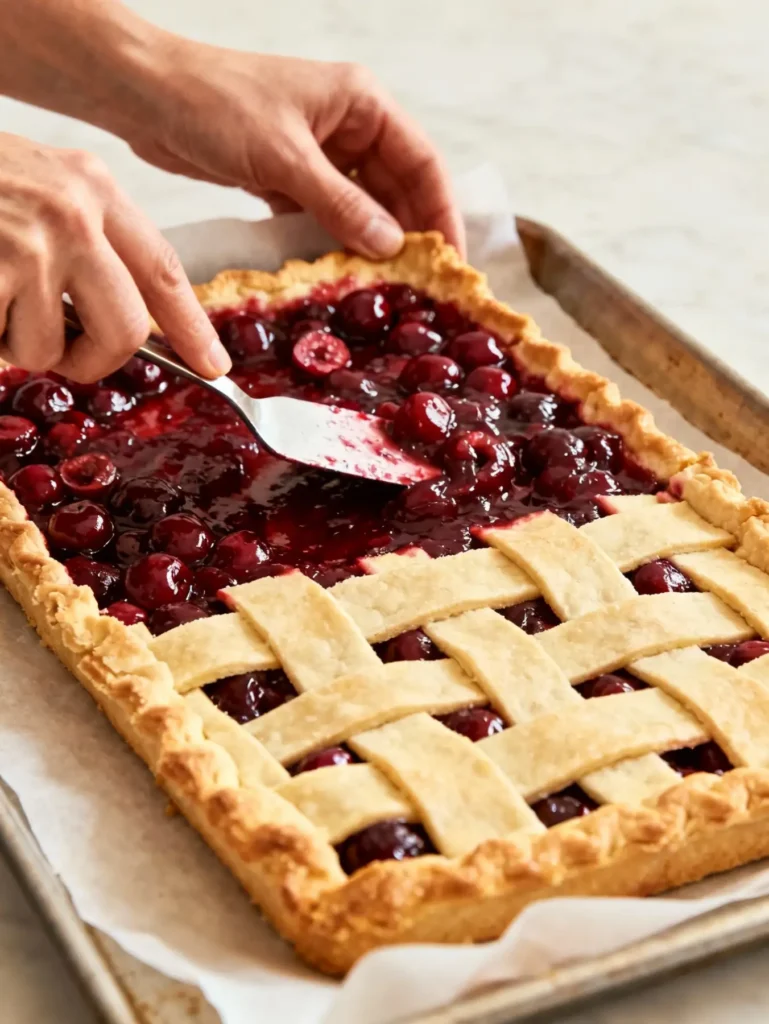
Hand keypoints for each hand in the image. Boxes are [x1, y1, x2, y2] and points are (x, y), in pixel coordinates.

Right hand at [0, 133, 230, 381]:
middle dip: (90, 359)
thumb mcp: (40, 190)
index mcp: (94, 189)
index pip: (161, 270)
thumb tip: (129, 322)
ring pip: (46, 348)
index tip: (214, 364)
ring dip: (12, 342)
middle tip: (58, 353)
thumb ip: (88, 245)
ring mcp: (29, 243)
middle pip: (124, 330)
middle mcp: (73, 213)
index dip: (190, 325)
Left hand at [126, 47, 464, 259]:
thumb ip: (340, 204)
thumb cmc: (213, 102)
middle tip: (422, 290)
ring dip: (371, 249)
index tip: (451, 262)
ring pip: (362, 210)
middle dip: (409, 239)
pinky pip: (324, 219)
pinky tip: (341, 279)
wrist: (144, 96)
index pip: (422, 163)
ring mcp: (318, 156)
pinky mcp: (288, 179)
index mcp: (361, 104)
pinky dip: (333, 247)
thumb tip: (390, 247)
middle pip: (397, 191)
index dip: (442, 213)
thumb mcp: (285, 156)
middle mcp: (347, 128)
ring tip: (386, 294)